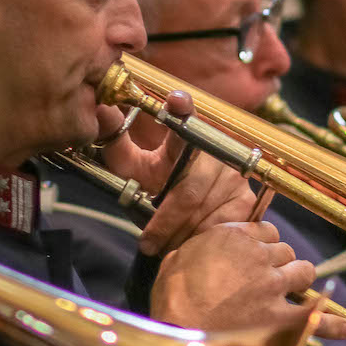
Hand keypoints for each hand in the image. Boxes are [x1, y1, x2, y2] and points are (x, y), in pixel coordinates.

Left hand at [99, 91, 256, 253]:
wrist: (185, 214)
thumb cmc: (155, 185)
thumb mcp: (132, 167)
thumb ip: (115, 142)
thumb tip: (100, 112)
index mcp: (184, 134)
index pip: (184, 117)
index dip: (182, 109)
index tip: (176, 100)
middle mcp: (215, 150)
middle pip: (188, 191)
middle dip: (165, 221)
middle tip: (148, 241)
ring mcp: (233, 175)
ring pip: (203, 214)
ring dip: (179, 235)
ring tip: (164, 245)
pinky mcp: (245, 200)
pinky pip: (220, 228)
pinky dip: (199, 241)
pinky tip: (188, 244)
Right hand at [151, 220, 345, 338]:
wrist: (181, 334)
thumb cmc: (171, 300)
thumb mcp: (175, 262)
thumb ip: (196, 252)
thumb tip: (198, 254)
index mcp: (234, 238)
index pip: (265, 231)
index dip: (262, 244)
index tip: (256, 254)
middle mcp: (260, 257)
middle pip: (285, 251)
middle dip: (279, 263)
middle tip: (267, 278)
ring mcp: (274, 287)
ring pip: (303, 273)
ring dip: (299, 281)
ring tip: (292, 291)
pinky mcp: (282, 319)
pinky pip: (316, 318)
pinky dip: (331, 323)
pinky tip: (345, 327)